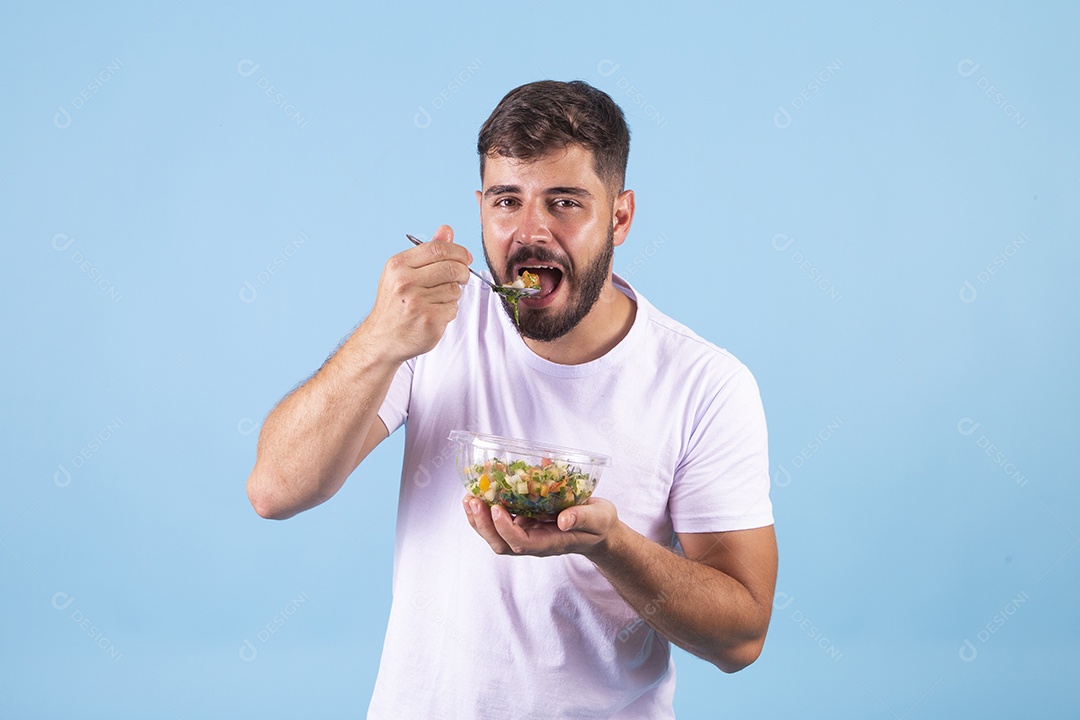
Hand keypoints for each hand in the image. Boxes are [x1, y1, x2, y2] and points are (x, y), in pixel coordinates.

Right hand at [365, 225, 472, 362]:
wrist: (383, 338)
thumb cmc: (395, 303)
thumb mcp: (403, 273)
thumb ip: (427, 252)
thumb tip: (447, 229)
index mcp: (398, 265)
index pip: (437, 248)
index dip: (458, 251)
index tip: (466, 258)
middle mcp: (405, 282)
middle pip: (451, 267)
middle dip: (463, 272)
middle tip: (462, 277)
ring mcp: (416, 302)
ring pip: (454, 289)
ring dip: (453, 295)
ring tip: (437, 300)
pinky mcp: (429, 320)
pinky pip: (453, 308)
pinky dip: (449, 311)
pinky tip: (435, 314)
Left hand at [462, 495, 620, 557]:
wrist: (598, 529)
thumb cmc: (599, 525)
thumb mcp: (599, 519)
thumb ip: (583, 518)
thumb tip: (563, 520)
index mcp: (550, 543)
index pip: (521, 543)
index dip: (505, 528)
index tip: (496, 508)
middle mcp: (533, 541)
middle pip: (501, 543)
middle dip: (483, 525)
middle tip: (472, 500)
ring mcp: (526, 533)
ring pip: (495, 535)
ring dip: (478, 519)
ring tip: (468, 497)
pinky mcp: (524, 523)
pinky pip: (499, 521)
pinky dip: (485, 510)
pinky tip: (479, 493)